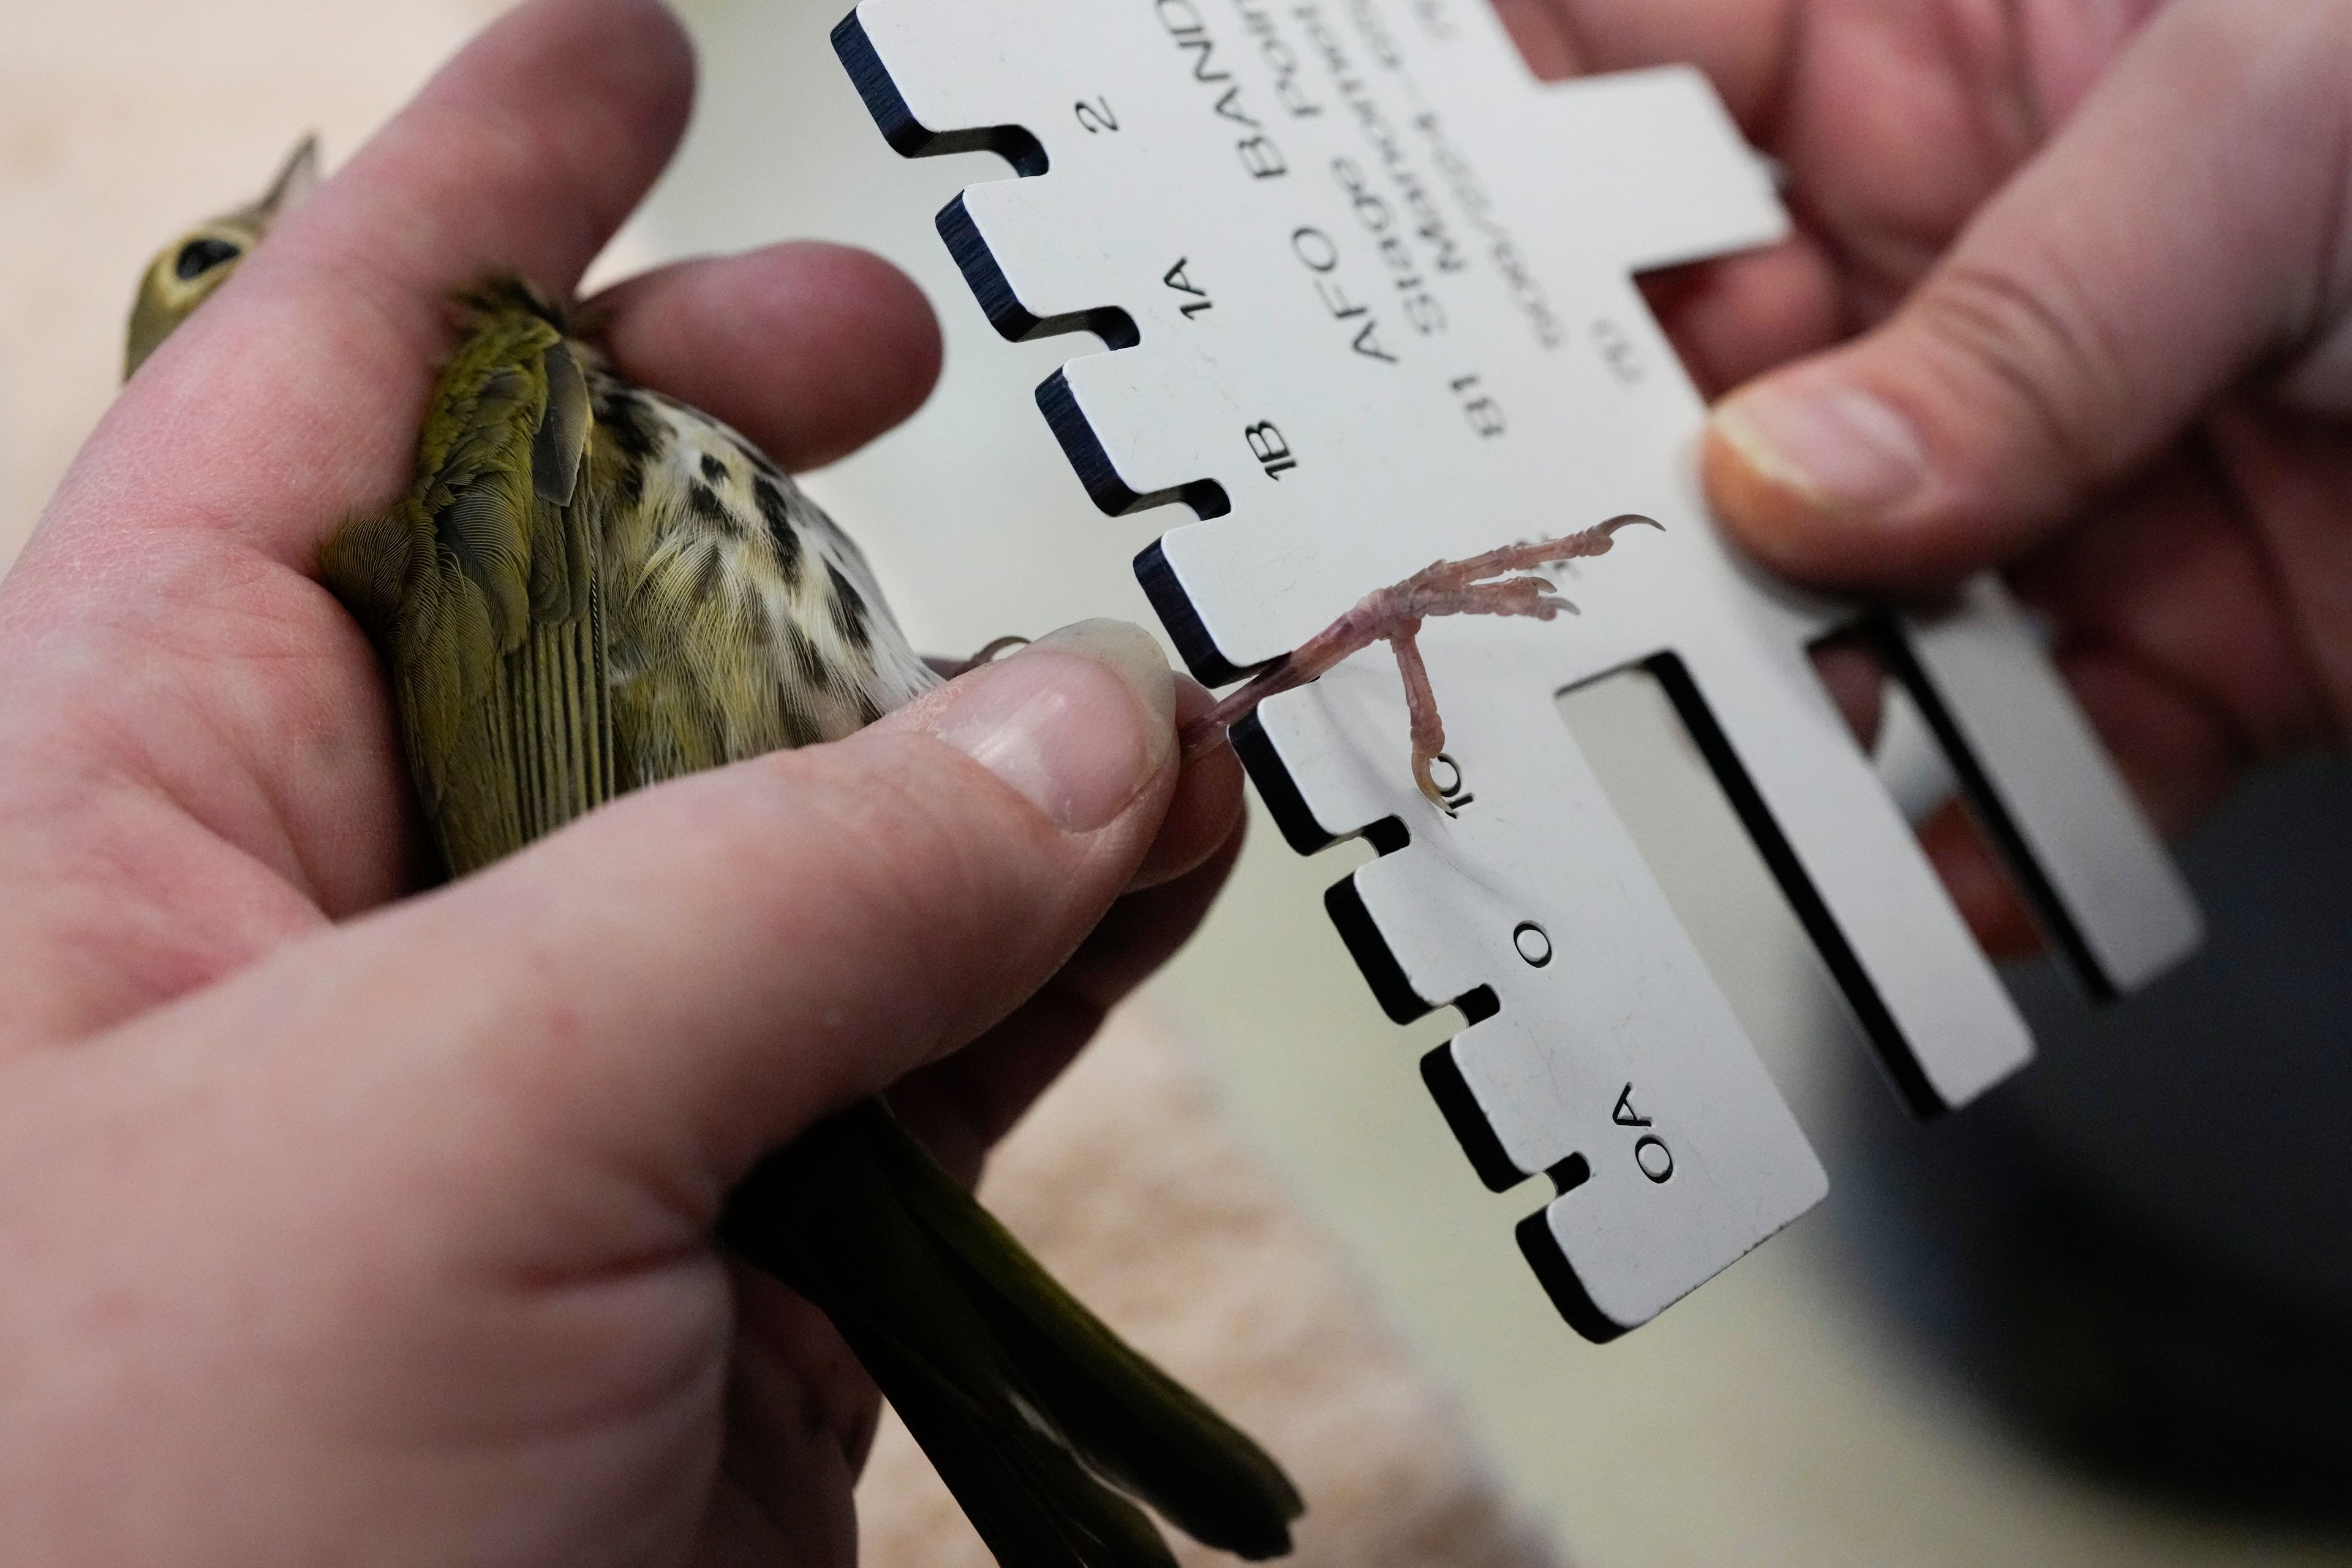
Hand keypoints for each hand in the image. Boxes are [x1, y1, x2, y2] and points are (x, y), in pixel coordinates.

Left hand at [0, 2, 1243, 1562]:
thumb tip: (1074, 730)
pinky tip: (1166, 840)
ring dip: (969, 716)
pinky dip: (1053, 929)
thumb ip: (773, 893)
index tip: (623, 49)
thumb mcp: (432, 1139)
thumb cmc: (144, 1565)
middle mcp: (334, 931)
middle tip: (885, 345)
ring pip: (794, 810)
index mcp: (118, 815)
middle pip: (575, 583)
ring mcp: (553, 1095)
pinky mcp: (716, 1255)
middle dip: (736, 439)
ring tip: (1125, 654)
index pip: (314, 404)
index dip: (475, 199)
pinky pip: (914, 1016)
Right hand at [1501, 0, 2351, 952]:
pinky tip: (1935, 895)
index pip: (1631, 90)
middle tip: (1507, 582)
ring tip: (1724, 769)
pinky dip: (1978, 857)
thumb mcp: (2284, 135)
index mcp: (1941, 54)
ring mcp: (2056, 463)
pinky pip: (2033, 768)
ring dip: (1777, 704)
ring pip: (1832, 607)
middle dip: (1595, 497)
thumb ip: (2026, 321)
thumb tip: (1785, 491)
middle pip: (1685, 393)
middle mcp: (1960, 264)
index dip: (1472, 167)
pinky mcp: (2175, 638)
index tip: (1349, 283)